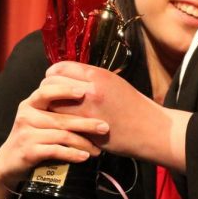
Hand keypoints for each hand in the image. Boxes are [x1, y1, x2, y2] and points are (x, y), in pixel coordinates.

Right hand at [0, 81, 108, 198]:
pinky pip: (55, 150)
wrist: (8, 163)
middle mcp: (26, 115)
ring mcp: (26, 133)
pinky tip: (84, 156)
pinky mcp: (28, 151)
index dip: (65, 90)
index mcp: (30, 103)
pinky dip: (72, 154)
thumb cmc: (31, 138)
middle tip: (105, 127)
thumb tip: (88, 100)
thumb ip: (55, 109)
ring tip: (98, 149)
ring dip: (83, 142)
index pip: (46, 91)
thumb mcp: (38, 118)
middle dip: (86, 123)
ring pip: (61, 135)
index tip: (84, 91)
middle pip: (61, 118)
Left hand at [42, 62, 190, 169]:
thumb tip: (69, 77)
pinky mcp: (86, 130)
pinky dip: (58, 123)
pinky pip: (61, 123)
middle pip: (50, 85)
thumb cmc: (135, 105)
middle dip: (46, 92)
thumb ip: (90, 79)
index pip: (59, 68)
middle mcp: (89, 90)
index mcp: (97, 75)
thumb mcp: (114, 83)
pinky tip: (62, 125)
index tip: (53, 82)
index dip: (52, 76)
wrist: (151, 129)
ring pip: (51, 105)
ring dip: (49, 109)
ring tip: (53, 112)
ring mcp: (86, 111)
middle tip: (50, 99)